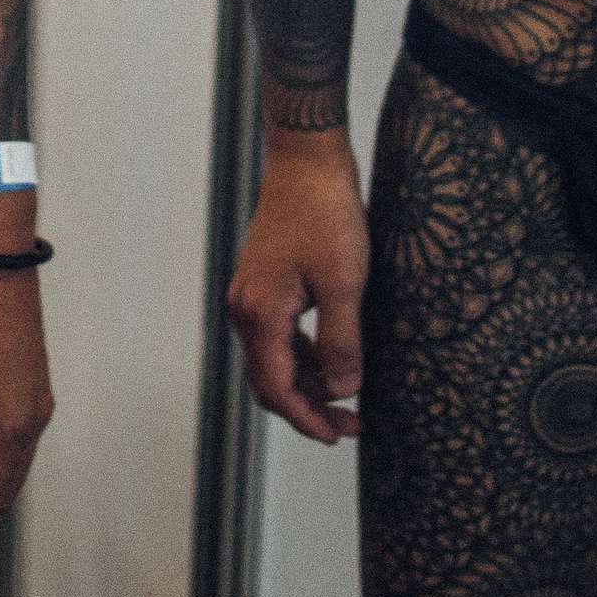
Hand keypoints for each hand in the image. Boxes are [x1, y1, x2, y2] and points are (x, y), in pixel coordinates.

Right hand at [227, 131, 367, 444]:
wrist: (307, 159)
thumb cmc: (326, 214)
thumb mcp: (344, 282)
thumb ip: (341, 342)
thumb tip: (342, 391)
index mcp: (260, 314)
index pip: (277, 390)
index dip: (307, 420)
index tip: (339, 437)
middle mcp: (245, 308)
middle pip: (269, 382)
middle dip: (308, 409)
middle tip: (351, 426)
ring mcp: (250, 295)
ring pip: (274, 360)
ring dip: (308, 383)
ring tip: (349, 394)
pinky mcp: (262, 282)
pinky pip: (277, 335)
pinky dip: (304, 355)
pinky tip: (334, 356)